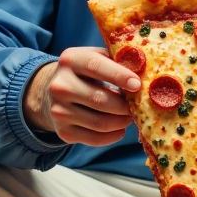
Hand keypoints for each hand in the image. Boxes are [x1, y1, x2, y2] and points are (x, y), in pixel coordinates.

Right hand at [23, 47, 140, 146]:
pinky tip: (119, 128)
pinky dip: (113, 135)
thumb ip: (116, 60)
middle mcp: (60, 86)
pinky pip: (95, 139)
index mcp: (70, 60)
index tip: (137, 85)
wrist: (52, 93)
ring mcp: (58, 110)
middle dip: (124, 105)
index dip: (119, 75)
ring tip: (129, 116)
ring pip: (100, 123)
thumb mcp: (94, 58)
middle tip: (138, 105)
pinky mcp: (63, 131)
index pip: (96, 66)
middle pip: (99, 99)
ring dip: (122, 122)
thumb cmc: (85, 73)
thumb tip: (145, 72)